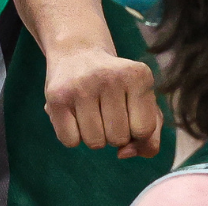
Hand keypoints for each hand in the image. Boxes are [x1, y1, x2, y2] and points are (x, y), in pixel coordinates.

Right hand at [43, 46, 162, 158]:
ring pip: (95, 143)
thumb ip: (150, 138)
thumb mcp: (142, 103)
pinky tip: (74, 113)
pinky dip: (73, 136)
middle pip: (118, 139)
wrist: (78, 53)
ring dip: (94, 135)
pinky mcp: (56, 97)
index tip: (127, 110)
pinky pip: (70, 142)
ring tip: (91, 110)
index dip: (135, 130)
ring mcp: (81, 86)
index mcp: (139, 76)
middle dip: (114, 132)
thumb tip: (123, 154)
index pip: (144, 130)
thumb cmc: (117, 86)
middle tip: (106, 107)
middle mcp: (110, 77)